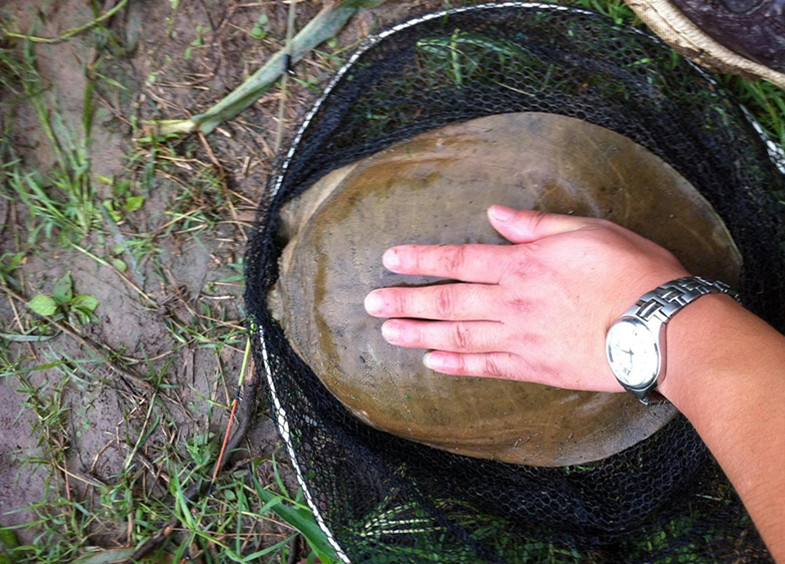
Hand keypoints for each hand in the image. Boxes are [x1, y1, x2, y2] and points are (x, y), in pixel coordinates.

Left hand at [363, 205, 688, 391]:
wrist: (662, 327)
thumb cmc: (631, 271)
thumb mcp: (586, 230)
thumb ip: (535, 225)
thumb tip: (497, 214)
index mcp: (522, 264)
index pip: (459, 259)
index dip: (422, 259)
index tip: (389, 260)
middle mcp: (512, 301)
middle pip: (447, 301)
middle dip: (404, 301)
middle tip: (370, 303)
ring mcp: (520, 338)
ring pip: (457, 336)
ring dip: (418, 334)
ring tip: (387, 332)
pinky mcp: (535, 367)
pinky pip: (486, 367)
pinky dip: (457, 365)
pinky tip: (432, 363)